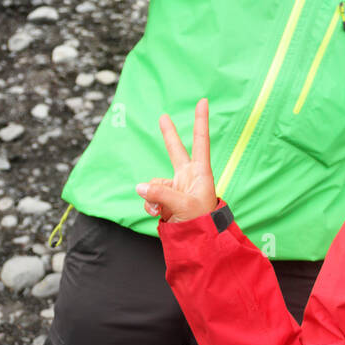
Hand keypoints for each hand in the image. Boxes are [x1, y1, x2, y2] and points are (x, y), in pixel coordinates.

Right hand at [135, 98, 217, 222]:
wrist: (199, 243)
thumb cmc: (201, 222)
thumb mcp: (182, 206)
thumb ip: (160, 194)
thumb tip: (140, 187)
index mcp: (200, 173)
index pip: (200, 141)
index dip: (201, 121)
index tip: (204, 101)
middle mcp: (188, 177)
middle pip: (176, 151)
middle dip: (168, 135)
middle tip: (163, 116)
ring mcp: (176, 188)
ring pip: (155, 183)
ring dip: (153, 196)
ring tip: (162, 211)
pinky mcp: (166, 200)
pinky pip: (150, 196)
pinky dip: (150, 205)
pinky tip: (158, 214)